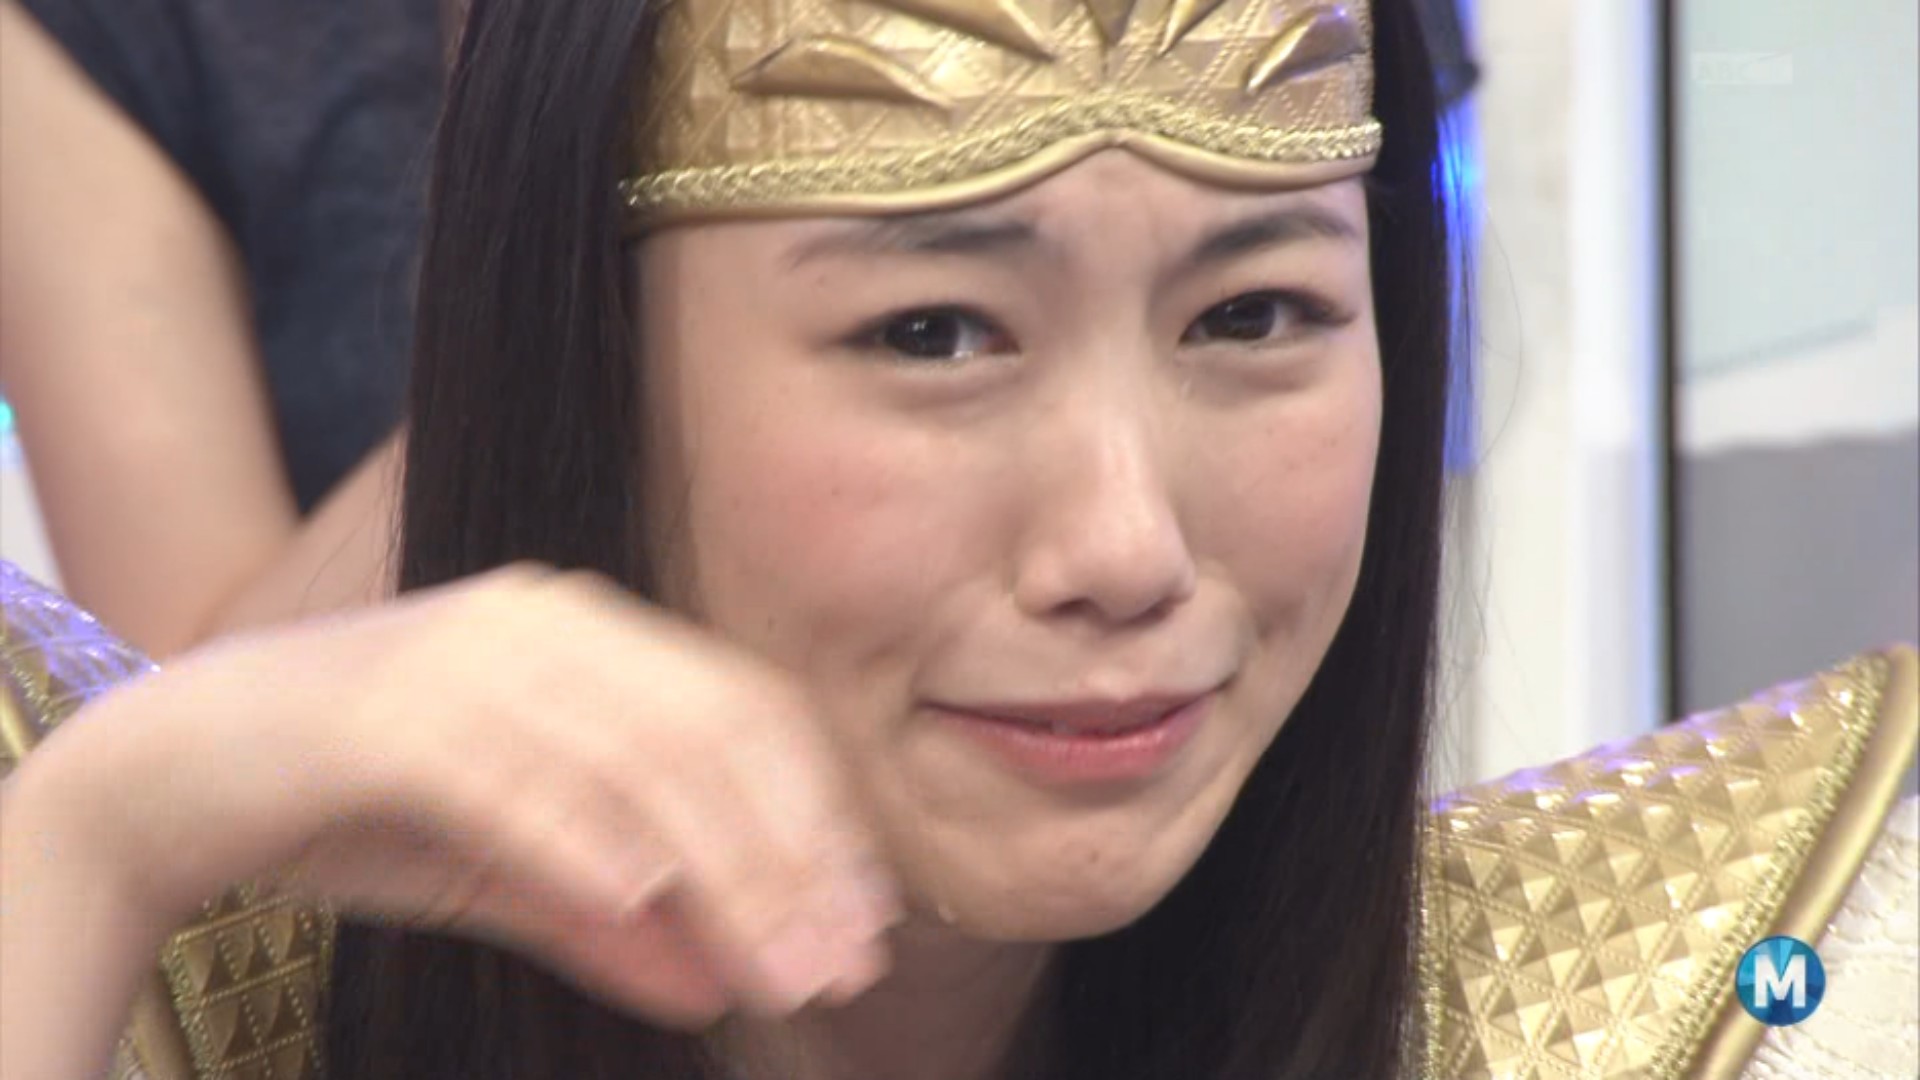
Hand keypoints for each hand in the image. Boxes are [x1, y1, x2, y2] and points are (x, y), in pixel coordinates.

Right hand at [19, 565, 899, 1027]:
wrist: (170, 768)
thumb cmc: (357, 808)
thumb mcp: (508, 872)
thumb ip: (611, 919)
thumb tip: (723, 989)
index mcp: (588, 634)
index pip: (745, 713)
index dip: (818, 817)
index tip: (867, 918)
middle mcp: (542, 623)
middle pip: (710, 737)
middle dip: (789, 861)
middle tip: (839, 970)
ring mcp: (462, 656)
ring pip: (633, 760)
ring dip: (718, 873)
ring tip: (774, 968)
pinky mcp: (382, 711)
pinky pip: (506, 777)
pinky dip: (578, 840)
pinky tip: (641, 906)